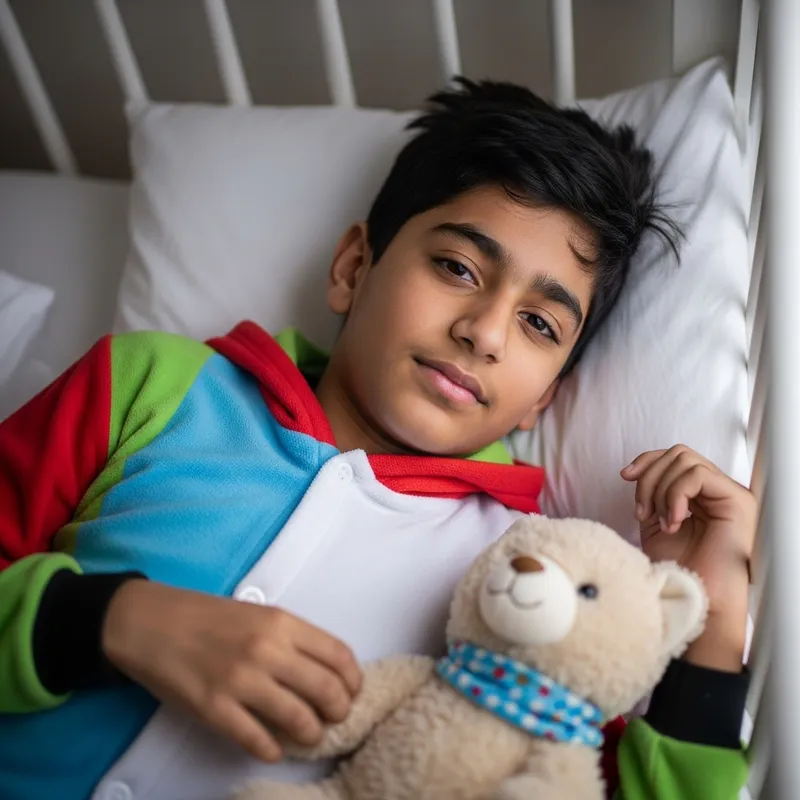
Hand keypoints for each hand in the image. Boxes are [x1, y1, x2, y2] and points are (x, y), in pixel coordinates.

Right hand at [102, 580, 361, 761]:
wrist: (151, 623)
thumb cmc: (208, 617)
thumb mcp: (258, 614)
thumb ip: (292, 638)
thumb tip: (325, 672)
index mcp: (281, 622)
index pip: (338, 655)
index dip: (353, 679)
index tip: (352, 691)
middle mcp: (267, 650)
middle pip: (326, 690)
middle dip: (339, 711)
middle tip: (335, 718)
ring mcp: (240, 681)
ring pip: (299, 719)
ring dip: (312, 733)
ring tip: (309, 734)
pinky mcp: (214, 709)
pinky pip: (257, 740)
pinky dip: (274, 749)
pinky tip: (274, 747)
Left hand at [621, 445, 755, 671]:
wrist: (693, 597)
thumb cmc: (676, 568)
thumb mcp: (654, 523)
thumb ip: (651, 495)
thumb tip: (634, 472)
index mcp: (700, 495)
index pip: (674, 457)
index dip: (646, 461)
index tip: (624, 476)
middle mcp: (717, 491)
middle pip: (677, 454)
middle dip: (649, 478)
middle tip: (642, 513)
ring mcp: (730, 494)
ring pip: (685, 460)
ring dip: (661, 491)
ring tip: (661, 523)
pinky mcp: (737, 501)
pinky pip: (697, 475)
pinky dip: (675, 495)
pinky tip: (672, 521)